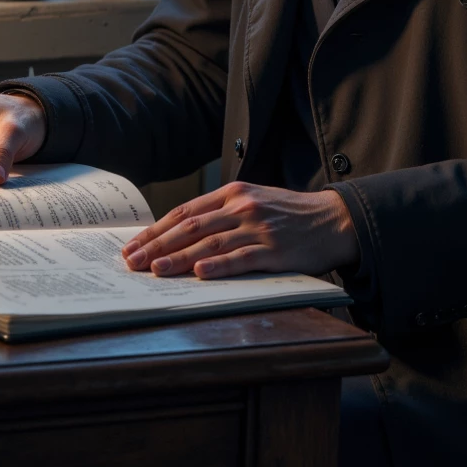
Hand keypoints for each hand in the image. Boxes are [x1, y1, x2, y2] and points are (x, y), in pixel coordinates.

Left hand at [121, 181, 359, 278]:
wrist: (333, 219)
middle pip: (191, 227)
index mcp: (233, 193)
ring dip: (180, 258)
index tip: (134, 245)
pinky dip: (219, 266)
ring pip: (210, 243)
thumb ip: (221, 213)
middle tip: (133, 261)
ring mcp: (258, 228)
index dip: (157, 230)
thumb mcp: (254, 200)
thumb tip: (181, 233)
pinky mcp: (275, 250)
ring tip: (156, 270)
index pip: (185, 211)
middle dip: (158, 246)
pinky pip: (242, 259)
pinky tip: (200, 273)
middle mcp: (242, 207)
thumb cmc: (289, 214)